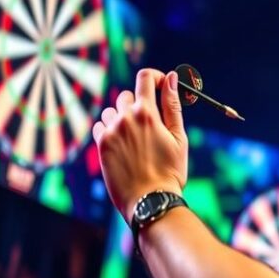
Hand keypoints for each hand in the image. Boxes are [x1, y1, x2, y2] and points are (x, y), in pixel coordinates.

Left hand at [92, 69, 187, 225]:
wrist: (150, 200)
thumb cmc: (169, 171)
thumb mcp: (178, 137)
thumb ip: (172, 105)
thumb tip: (170, 78)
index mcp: (147, 113)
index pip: (145, 77)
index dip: (153, 76)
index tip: (159, 84)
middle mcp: (125, 118)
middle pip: (127, 96)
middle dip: (138, 105)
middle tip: (149, 125)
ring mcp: (111, 132)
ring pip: (112, 112)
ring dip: (122, 119)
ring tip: (135, 140)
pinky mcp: (101, 146)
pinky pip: (100, 127)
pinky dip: (109, 131)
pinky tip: (122, 146)